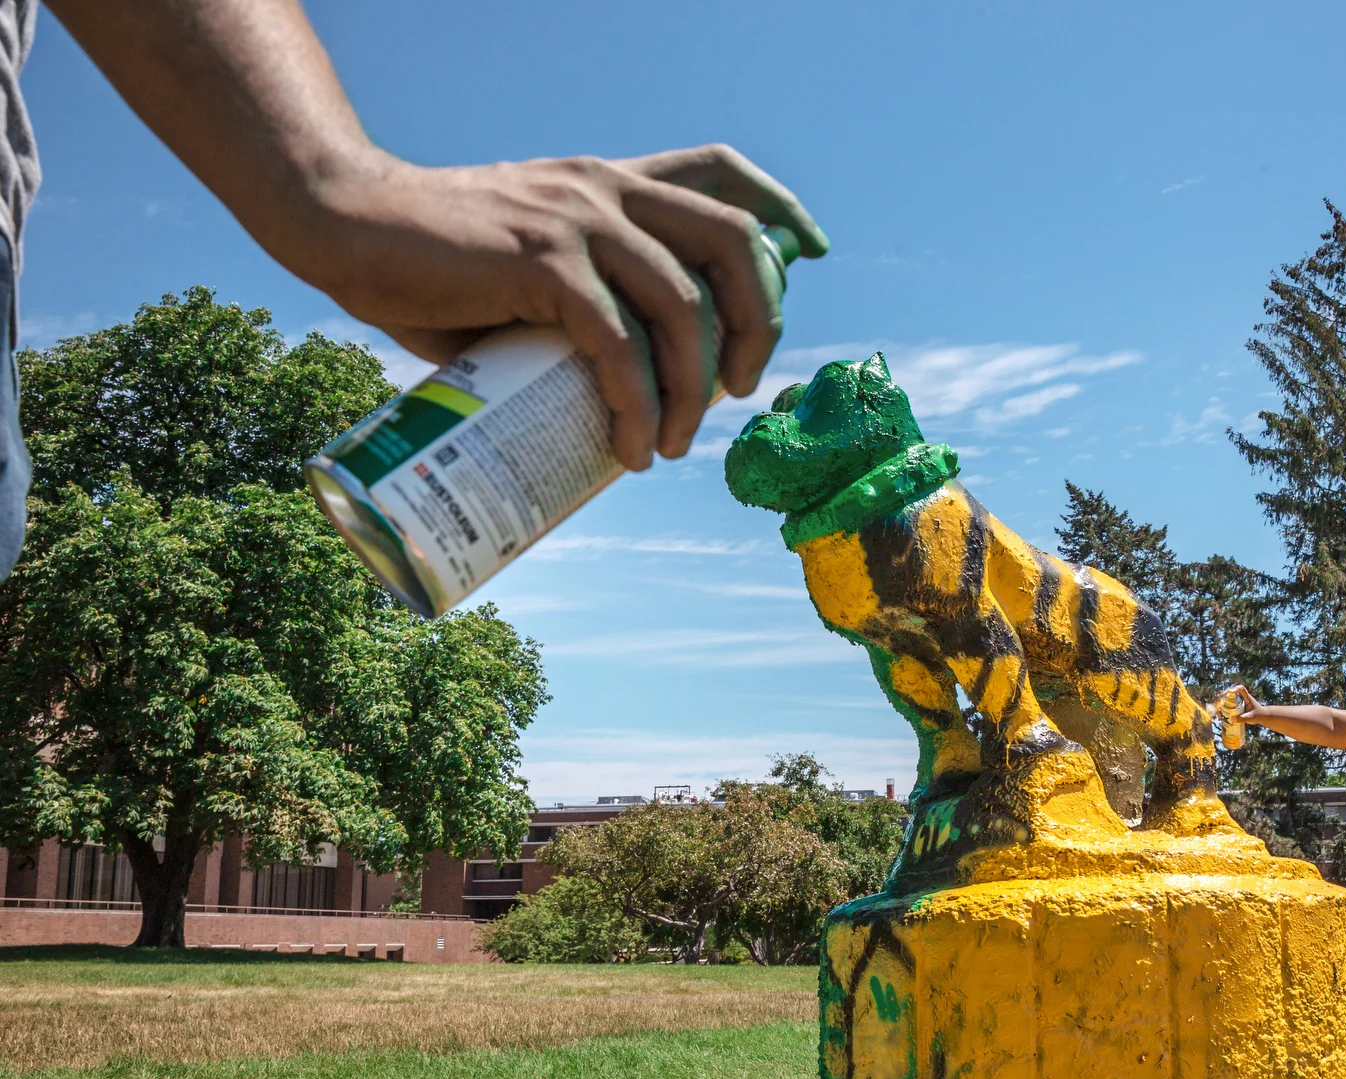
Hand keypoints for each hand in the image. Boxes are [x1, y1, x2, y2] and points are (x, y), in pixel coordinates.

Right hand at [294, 145, 828, 468]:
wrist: (340, 223)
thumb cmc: (429, 260)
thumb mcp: (527, 260)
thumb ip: (582, 293)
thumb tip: (626, 378)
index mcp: (609, 181)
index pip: (721, 170)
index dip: (778, 211)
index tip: (809, 255)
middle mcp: (606, 189)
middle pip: (733, 243)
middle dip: (757, 324)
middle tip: (734, 390)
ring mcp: (577, 220)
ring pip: (682, 305)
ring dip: (693, 390)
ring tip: (671, 444)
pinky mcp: (541, 261)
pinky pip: (618, 342)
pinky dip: (636, 404)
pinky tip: (632, 445)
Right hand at [1216, 684, 1263, 721]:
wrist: (1261, 717)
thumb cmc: (1258, 715)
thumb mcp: (1251, 717)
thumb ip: (1243, 718)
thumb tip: (1232, 719)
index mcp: (1246, 697)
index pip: (1241, 688)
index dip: (1234, 689)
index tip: (1230, 692)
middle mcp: (1240, 698)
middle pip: (1229, 693)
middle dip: (1221, 697)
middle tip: (1217, 704)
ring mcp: (1237, 702)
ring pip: (1225, 701)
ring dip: (1220, 706)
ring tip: (1218, 714)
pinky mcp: (1234, 707)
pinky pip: (1226, 707)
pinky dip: (1222, 712)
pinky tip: (1220, 719)